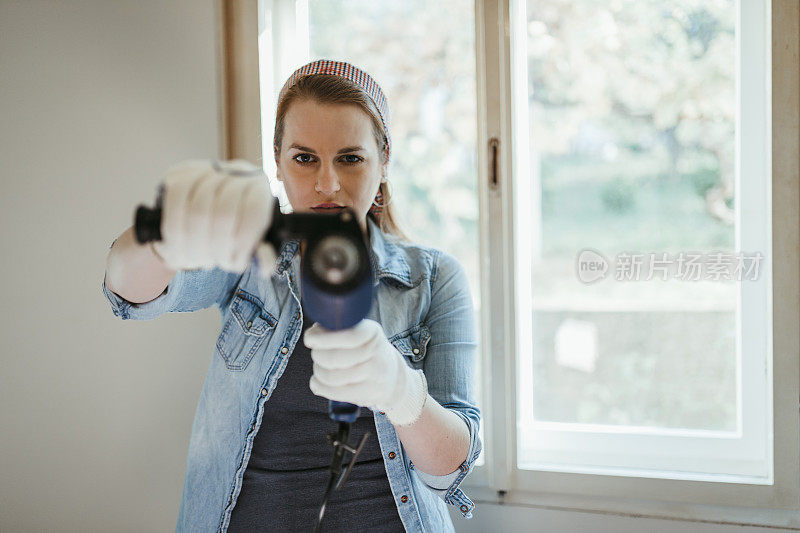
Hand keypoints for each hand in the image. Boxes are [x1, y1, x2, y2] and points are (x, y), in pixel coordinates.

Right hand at [151, 159, 277, 274]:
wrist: (207, 215)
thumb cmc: (235, 233)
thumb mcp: (254, 246)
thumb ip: (263, 256)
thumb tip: (264, 264)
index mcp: (260, 189)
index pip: (254, 211)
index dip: (243, 241)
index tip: (233, 261)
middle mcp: (238, 172)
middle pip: (224, 214)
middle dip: (214, 247)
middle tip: (210, 263)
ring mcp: (209, 169)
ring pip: (197, 209)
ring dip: (193, 243)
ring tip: (193, 259)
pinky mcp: (182, 171)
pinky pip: (176, 198)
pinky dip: (174, 229)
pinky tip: (176, 245)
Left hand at [303, 319, 427, 426]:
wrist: (393, 377)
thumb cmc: (366, 351)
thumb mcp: (359, 332)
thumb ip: (337, 329)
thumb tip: (314, 333)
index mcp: (372, 332)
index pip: (348, 336)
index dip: (323, 338)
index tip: (310, 339)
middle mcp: (376, 354)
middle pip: (333, 358)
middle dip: (317, 355)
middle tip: (317, 353)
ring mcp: (374, 376)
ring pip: (331, 376)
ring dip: (318, 371)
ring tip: (320, 368)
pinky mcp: (368, 395)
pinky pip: (333, 392)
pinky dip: (319, 386)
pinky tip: (317, 382)